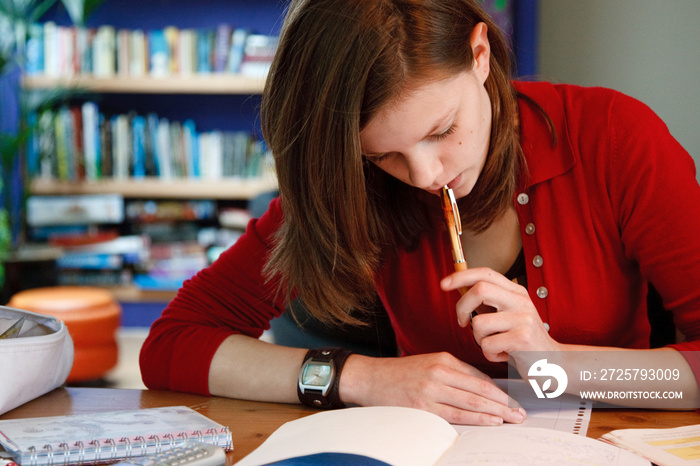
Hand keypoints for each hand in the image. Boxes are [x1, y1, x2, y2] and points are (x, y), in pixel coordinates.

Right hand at [340, 352, 525, 425]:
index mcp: (442, 359)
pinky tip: (491, 421)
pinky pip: (456, 414)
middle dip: (504, 402)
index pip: (479, 376)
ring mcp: (431, 389)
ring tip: (513, 419)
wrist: (369, 378)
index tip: (515, 399)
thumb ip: (453, 373)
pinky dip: (476, 418)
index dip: (500, 390)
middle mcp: (439, 372)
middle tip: (522, 412)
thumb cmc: (399, 374)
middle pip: (480, 388)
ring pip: (472, 401)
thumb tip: (480, 387)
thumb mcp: (428, 363)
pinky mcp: (423, 406)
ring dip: (496, 411)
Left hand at [440, 267, 561, 361]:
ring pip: (479, 323)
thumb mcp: (508, 315)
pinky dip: (489, 354)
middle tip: (462, 323)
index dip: (461, 276)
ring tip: (495, 345)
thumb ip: (489, 302)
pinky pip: (487, 345)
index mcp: (516, 292)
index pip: (485, 273)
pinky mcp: (522, 338)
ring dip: (479, 339)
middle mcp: (521, 300)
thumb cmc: (523, 341)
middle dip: (461, 307)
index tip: (443, 284)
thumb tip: (459, 287)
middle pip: (479, 290)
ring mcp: (523, 318)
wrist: (553, 363)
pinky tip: (504, 355)